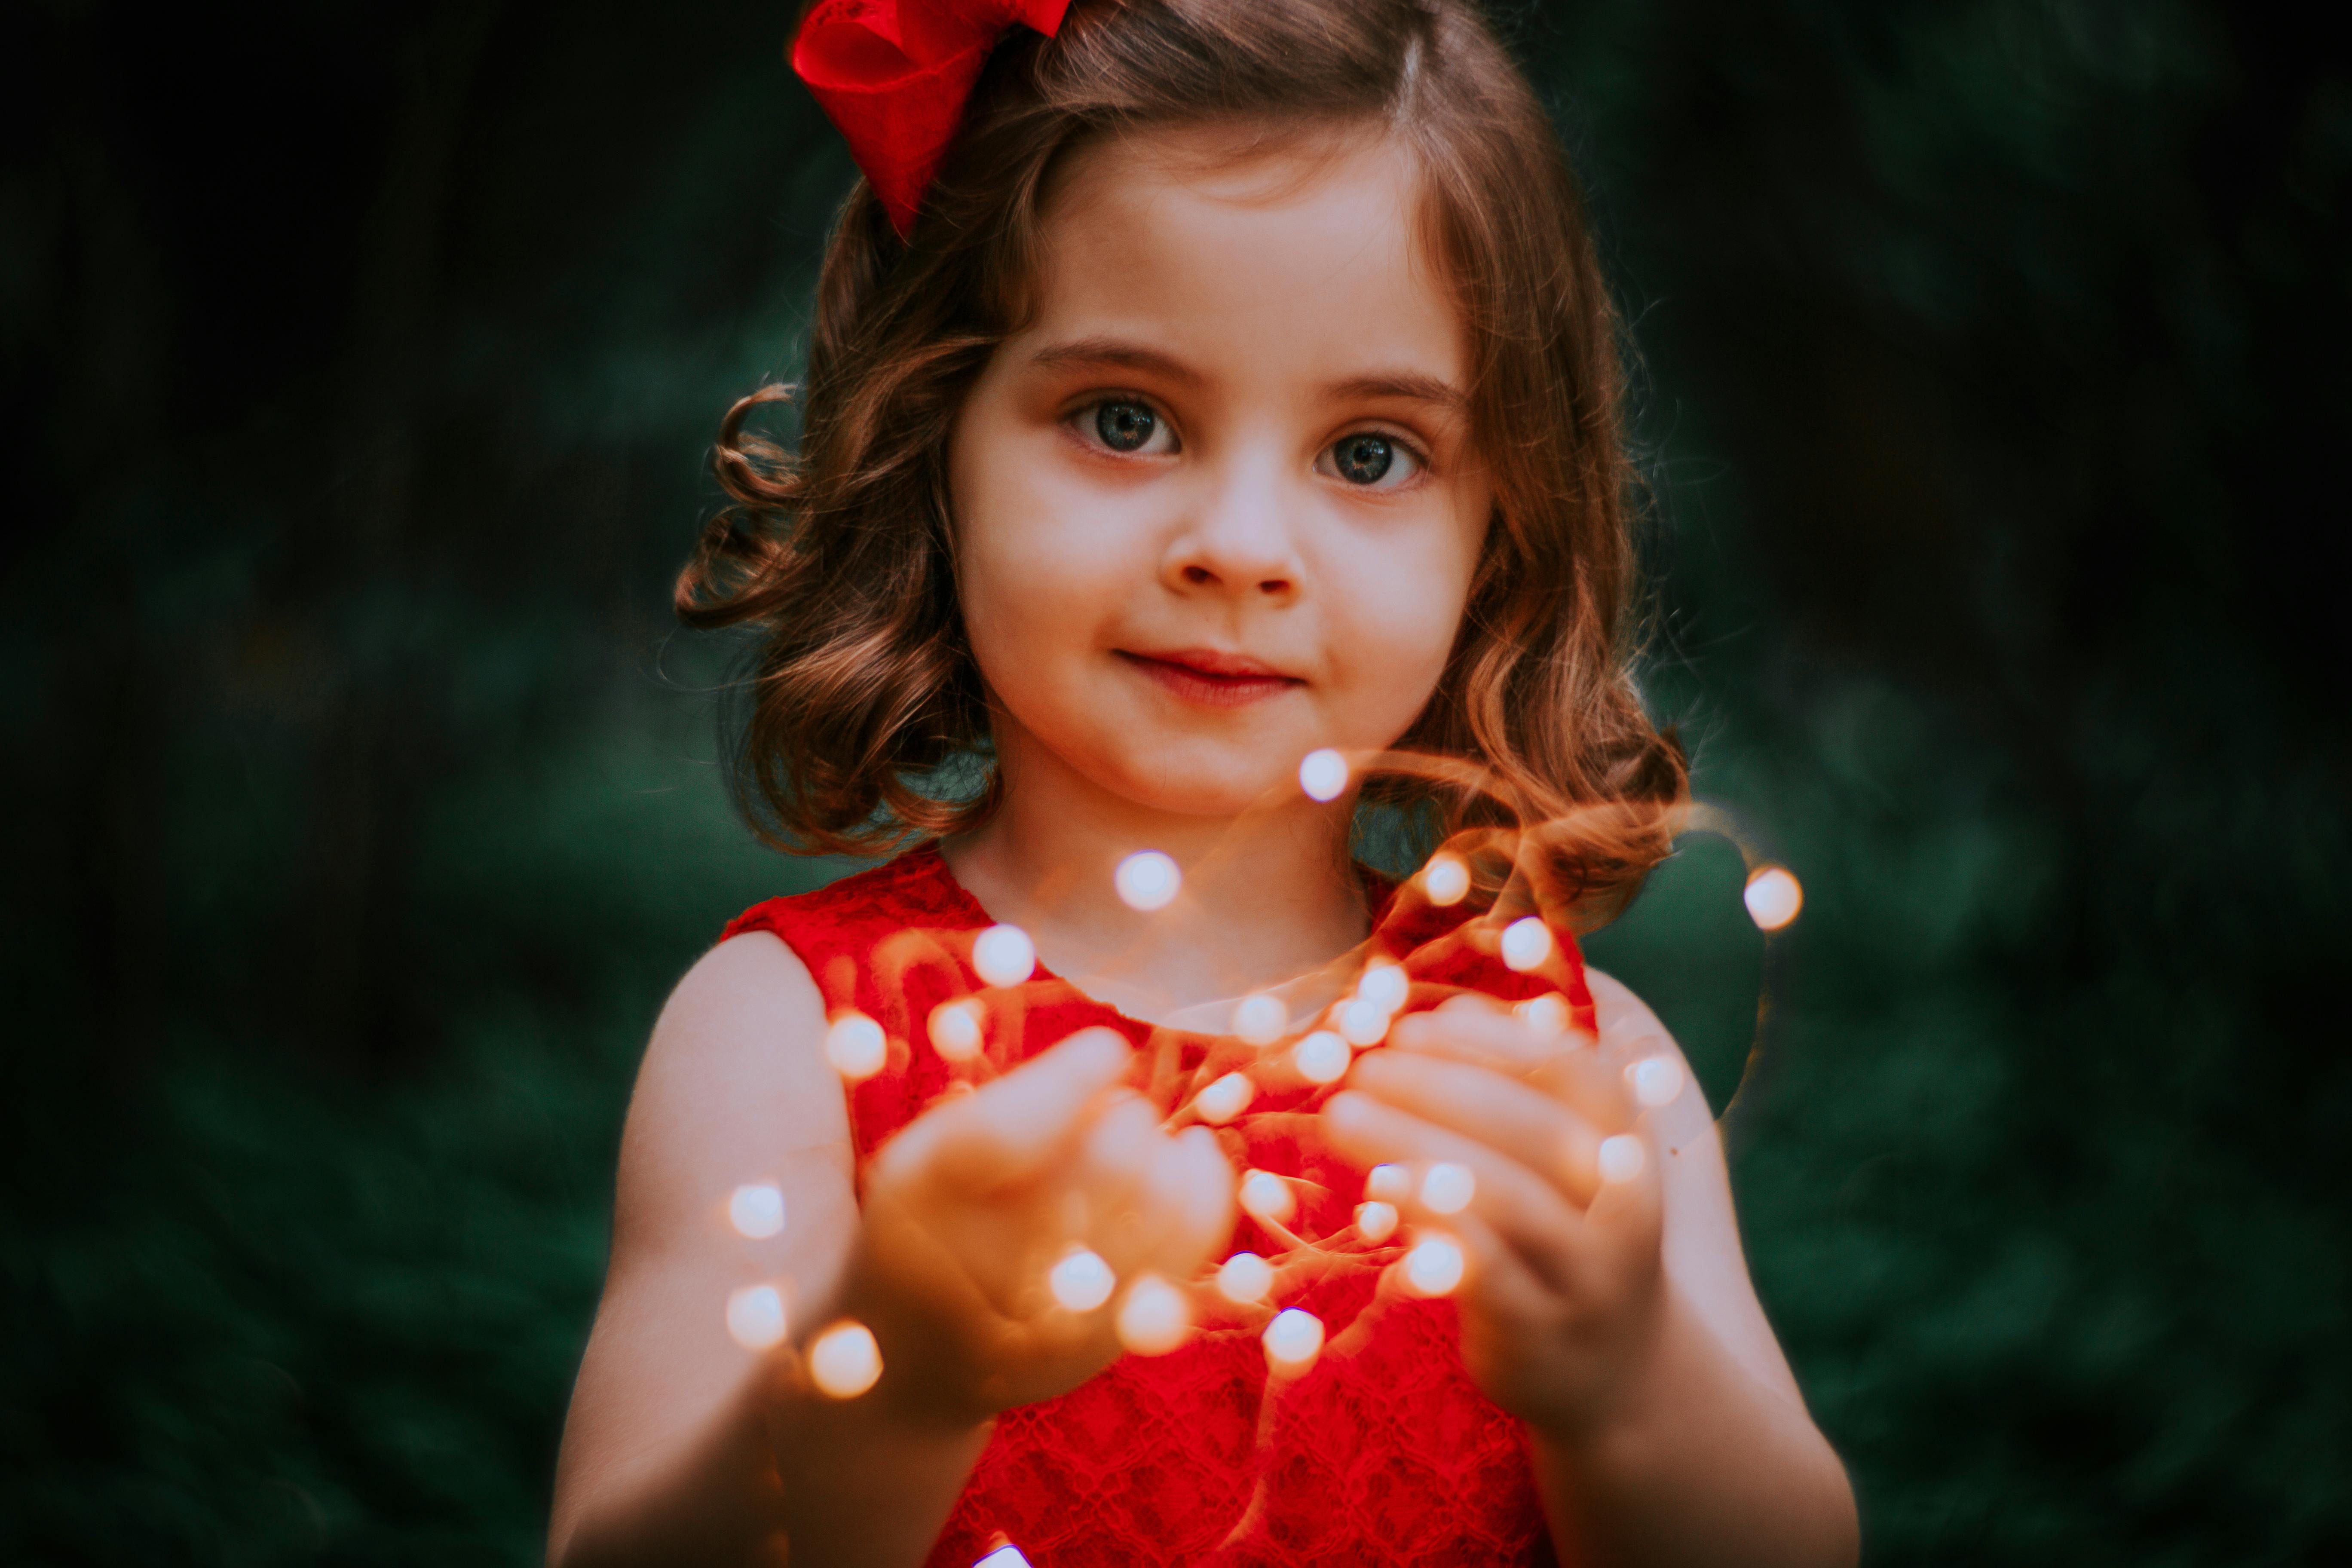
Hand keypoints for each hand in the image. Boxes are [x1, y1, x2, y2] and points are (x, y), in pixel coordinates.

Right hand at [835, 1028, 1234, 1426]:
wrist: (917, 1358)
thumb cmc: (932, 1223)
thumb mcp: (930, 1159)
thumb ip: (1003, 1110)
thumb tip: (1111, 1063)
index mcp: (917, 1204)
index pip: (1003, 1135)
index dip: (1070, 1080)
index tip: (1108, 1046)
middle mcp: (983, 1275)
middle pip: (1100, 1167)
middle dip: (1125, 1117)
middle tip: (1114, 1110)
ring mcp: (1053, 1321)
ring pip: (1156, 1203)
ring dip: (1162, 1149)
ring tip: (1138, 1138)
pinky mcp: (1109, 1343)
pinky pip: (1189, 1245)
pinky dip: (1203, 1183)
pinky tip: (1189, 1154)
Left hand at [1322, 996, 1668, 1438]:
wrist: (1616, 1368)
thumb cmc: (1563, 1232)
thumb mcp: (1564, 1159)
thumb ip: (1516, 1093)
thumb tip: (1436, 1010)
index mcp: (1626, 1139)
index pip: (1570, 1069)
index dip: (1492, 1039)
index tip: (1416, 1024)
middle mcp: (1623, 1201)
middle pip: (1532, 1127)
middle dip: (1439, 1087)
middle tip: (1364, 1064)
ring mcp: (1587, 1270)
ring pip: (1507, 1195)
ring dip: (1418, 1144)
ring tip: (1342, 1114)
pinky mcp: (1541, 1328)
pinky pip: (1488, 1269)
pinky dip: (1434, 1223)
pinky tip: (1379, 1190)